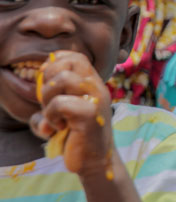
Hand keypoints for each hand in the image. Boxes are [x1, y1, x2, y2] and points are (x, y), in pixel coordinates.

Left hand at [29, 51, 113, 177]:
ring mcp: (96, 98)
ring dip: (48, 99)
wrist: (95, 161)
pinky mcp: (90, 114)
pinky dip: (51, 116)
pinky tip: (58, 127)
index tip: (48, 85)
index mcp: (91, 83)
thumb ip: (48, 107)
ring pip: (63, 78)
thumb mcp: (61, 116)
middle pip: (68, 61)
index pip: (74, 56)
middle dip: (48, 80)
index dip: (54, 65)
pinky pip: (60, 103)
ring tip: (53, 115)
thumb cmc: (77, 136)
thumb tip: (38, 118)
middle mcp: (96, 86)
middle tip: (49, 101)